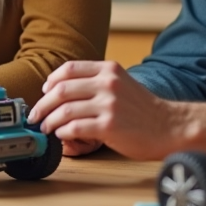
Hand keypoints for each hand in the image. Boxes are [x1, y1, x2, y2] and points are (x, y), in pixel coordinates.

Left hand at [28, 60, 205, 162]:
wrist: (170, 127)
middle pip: (61, 90)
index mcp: (109, 70)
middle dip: (42, 104)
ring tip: (46, 128)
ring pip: (65, 110)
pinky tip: (61, 136)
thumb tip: (62, 89)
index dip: (51, 81)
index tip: (43, 92)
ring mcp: (109, 104)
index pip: (69, 69)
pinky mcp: (109, 126)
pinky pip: (75, 127)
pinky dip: (63, 132)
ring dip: (49, 120)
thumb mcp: (121, 83)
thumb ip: (97, 82)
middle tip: (35, 114)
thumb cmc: (144, 109)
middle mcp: (108, 84)